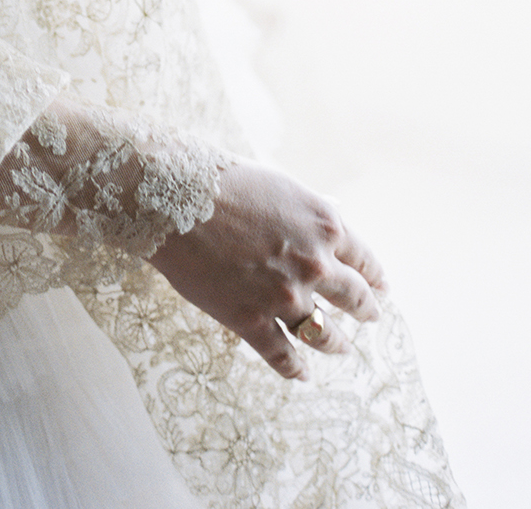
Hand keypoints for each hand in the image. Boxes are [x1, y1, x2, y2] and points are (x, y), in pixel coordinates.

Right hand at [150, 158, 386, 379]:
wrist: (175, 199)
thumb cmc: (224, 181)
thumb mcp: (280, 185)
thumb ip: (310, 209)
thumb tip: (335, 214)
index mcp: (324, 227)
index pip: (363, 259)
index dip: (374, 276)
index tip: (380, 287)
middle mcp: (314, 265)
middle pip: (353, 298)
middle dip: (366, 309)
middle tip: (371, 316)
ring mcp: (284, 297)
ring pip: (324, 333)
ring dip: (336, 343)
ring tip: (341, 348)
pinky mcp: (251, 321)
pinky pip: (283, 356)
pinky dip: (295, 369)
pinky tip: (301, 373)